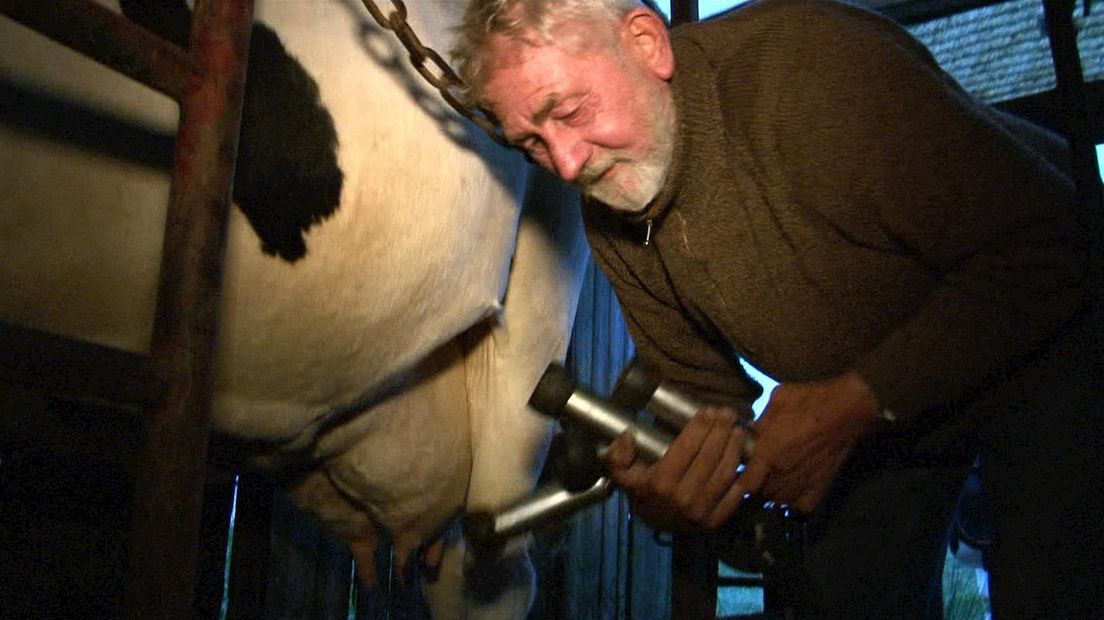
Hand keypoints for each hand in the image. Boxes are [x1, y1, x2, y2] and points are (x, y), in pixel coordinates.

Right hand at [602, 406, 751, 533]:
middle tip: (727, 413)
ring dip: (733, 449)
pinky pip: (734, 497)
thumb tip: (629, 435)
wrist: (653, 524)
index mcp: (660, 483)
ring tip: (737, 430)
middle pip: (708, 457)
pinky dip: (742, 477)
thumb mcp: (621, 474)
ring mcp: (700, 513)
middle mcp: (682, 498)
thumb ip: (617, 455)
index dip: (700, 426)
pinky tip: (745, 459)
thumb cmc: (642, 491)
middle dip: (720, 431)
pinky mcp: (714, 522)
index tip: (708, 410)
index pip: (686, 447)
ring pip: (724, 474)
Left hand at [734, 370, 879, 515]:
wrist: (847, 411)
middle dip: (755, 483)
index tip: (740, 471)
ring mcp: (802, 485)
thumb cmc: (809, 401)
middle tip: (757, 471)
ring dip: (772, 493)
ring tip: (773, 479)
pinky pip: (800, 509)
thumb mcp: (775, 401)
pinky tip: (792, 491)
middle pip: (759, 494)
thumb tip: (748, 431)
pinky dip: (793, 505)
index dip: (739, 480)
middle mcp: (782, 475)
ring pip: (777, 501)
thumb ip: (759, 420)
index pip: (744, 484)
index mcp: (767, 454)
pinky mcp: (820, 489)